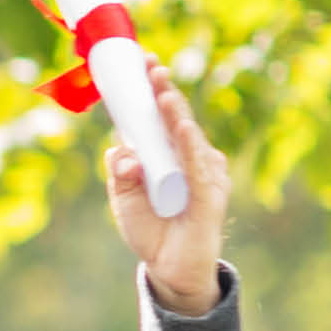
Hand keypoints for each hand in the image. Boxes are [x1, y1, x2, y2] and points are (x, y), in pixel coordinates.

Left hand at [110, 68, 232, 319]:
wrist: (169, 267)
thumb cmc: (150, 228)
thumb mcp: (124, 199)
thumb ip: (120, 174)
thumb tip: (120, 151)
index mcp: (165, 154)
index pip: (158, 116)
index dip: (151, 91)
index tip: (141, 63)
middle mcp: (186, 157)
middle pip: (175, 119)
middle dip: (163, 92)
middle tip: (151, 68)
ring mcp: (202, 172)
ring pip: (187, 137)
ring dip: (175, 114)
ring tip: (163, 95)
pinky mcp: (210, 193)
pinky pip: (198, 165)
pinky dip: (188, 146)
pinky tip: (180, 129)